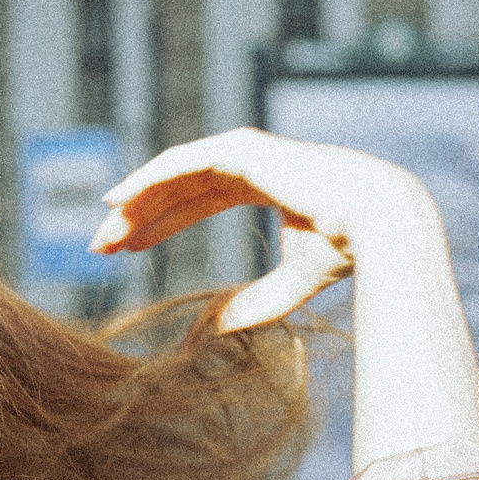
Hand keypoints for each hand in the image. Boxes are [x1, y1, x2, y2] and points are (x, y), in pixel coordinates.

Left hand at [89, 127, 436, 332]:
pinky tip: (117, 200)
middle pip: (177, 188)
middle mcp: (249, 163)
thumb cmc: (345, 250)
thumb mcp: (289, 287)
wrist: (377, 224)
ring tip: (102, 227)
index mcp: (262, 183)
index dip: (160, 223)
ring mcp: (245, 151)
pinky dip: (146, 179)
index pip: (196, 201)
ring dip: (135, 200)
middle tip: (101, 245)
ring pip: (172, 173)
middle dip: (138, 215)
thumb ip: (251, 305)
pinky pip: (180, 163)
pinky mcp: (241, 149)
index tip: (126, 248)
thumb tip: (212, 331)